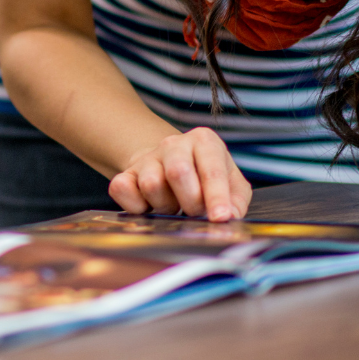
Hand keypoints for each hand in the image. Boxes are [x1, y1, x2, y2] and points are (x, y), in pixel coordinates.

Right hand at [109, 127, 251, 221]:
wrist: (168, 164)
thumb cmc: (205, 176)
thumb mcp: (230, 182)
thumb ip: (236, 200)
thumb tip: (229, 217)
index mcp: (204, 141)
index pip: (211, 170)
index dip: (217, 197)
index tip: (220, 218)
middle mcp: (173, 144)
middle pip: (178, 172)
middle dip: (191, 201)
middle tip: (196, 211)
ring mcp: (147, 158)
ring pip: (151, 185)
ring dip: (165, 205)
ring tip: (173, 205)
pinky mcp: (125, 174)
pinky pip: (122, 190)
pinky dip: (136, 206)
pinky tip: (149, 206)